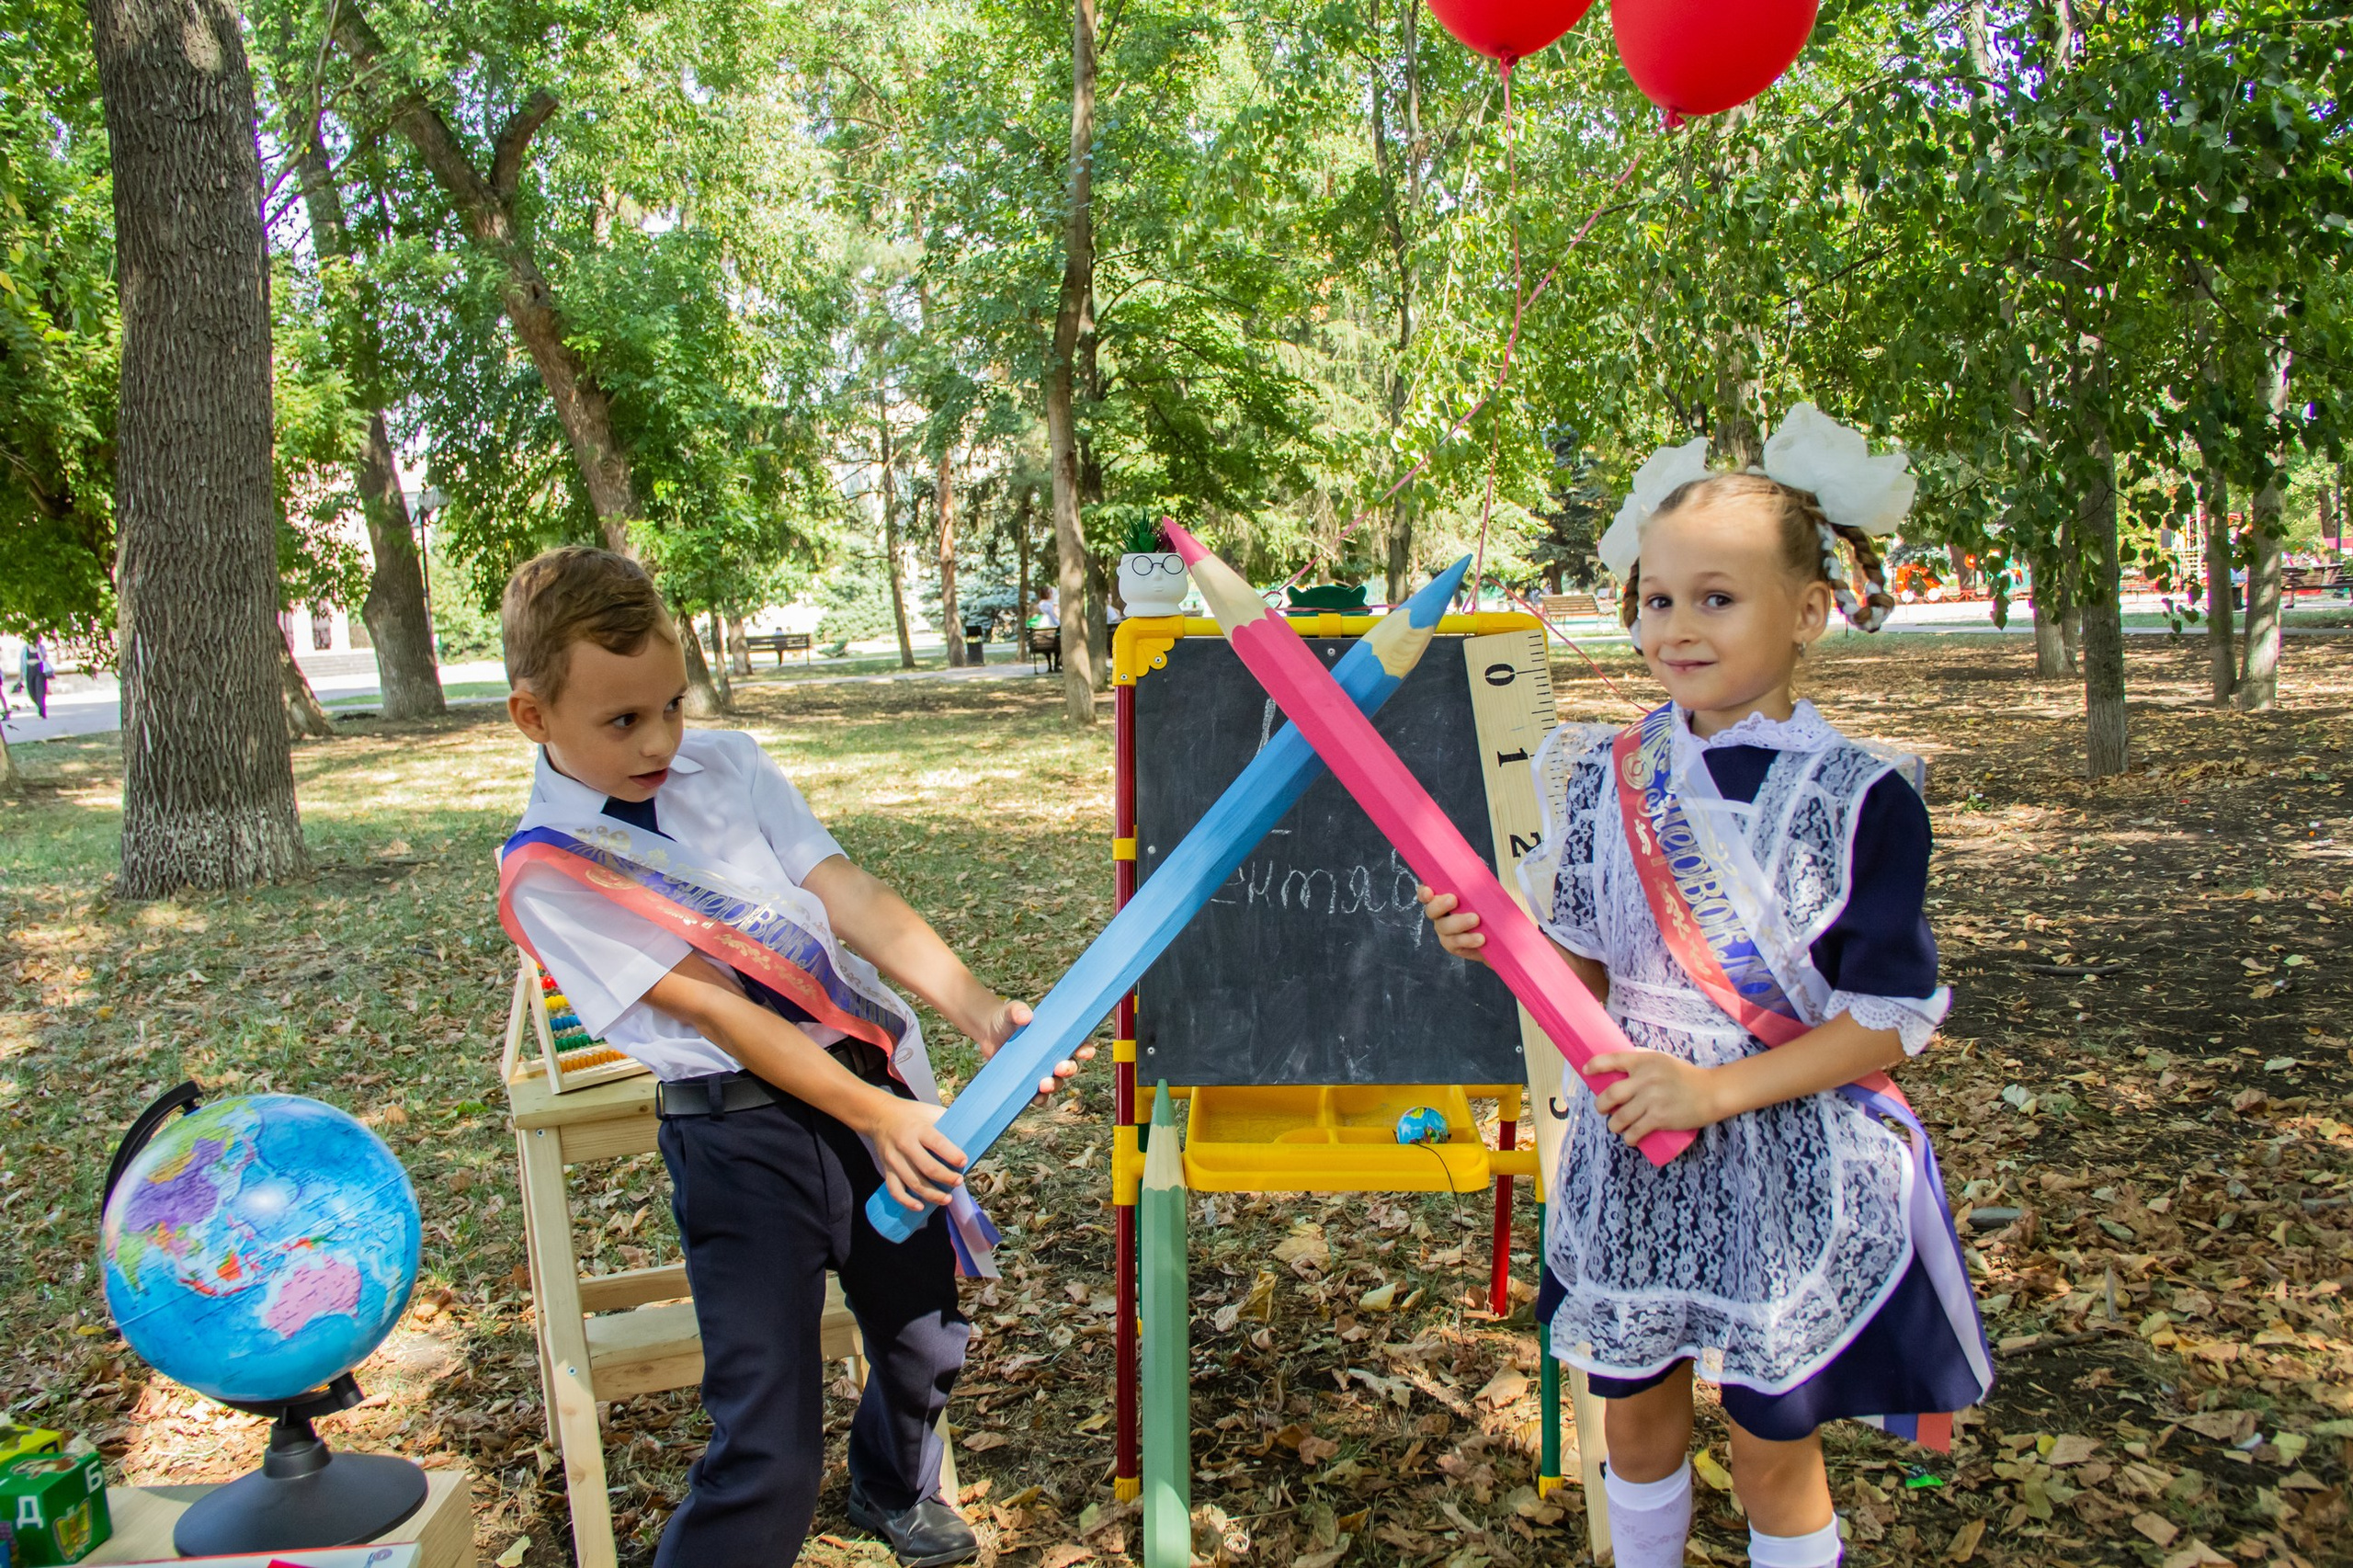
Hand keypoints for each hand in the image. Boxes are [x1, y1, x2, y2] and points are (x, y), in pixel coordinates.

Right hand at [867, 1094, 968, 1211]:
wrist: (880, 1116)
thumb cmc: (913, 1115)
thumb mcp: (931, 1112)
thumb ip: (948, 1125)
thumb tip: (973, 1137)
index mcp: (919, 1129)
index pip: (937, 1143)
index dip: (952, 1154)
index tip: (964, 1161)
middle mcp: (905, 1144)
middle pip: (927, 1167)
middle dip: (946, 1178)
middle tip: (959, 1182)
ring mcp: (894, 1159)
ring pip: (913, 1182)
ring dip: (931, 1194)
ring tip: (947, 1199)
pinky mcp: (887, 1169)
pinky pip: (895, 1189)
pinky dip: (906, 1201)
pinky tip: (920, 1207)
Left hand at [970, 995, 1093, 1103]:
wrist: (988, 1033)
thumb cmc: (1006, 1019)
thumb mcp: (1011, 1011)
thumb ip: (1018, 1010)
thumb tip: (1026, 1016)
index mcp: (1058, 1037)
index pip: (1079, 1044)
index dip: (1086, 1049)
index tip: (1085, 1052)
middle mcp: (1053, 1056)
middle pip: (1070, 1066)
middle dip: (1069, 1069)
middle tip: (1060, 1067)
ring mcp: (1041, 1071)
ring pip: (1056, 1083)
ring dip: (1054, 1086)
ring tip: (1043, 1084)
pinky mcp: (1027, 1083)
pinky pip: (1039, 1096)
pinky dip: (1040, 1099)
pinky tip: (1035, 1098)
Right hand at [1416, 884, 1487, 964]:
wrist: (1500, 935)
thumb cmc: (1490, 908)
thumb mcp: (1485, 893)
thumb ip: (1478, 885)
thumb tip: (1482, 876)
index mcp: (1443, 898)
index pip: (1426, 893)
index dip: (1424, 892)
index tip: (1429, 891)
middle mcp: (1439, 915)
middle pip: (1431, 910)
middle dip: (1440, 904)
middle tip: (1454, 900)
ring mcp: (1445, 932)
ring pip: (1445, 927)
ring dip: (1459, 922)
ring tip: (1476, 919)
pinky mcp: (1454, 946)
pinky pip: (1457, 943)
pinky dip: (1468, 939)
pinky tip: (1480, 938)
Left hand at [1588, 1050, 1726, 1146]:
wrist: (1712, 1092)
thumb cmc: (1686, 1076)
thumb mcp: (1662, 1060)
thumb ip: (1642, 1061)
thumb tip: (1617, 1067)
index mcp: (1645, 1061)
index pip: (1612, 1059)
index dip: (1595, 1065)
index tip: (1586, 1071)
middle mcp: (1646, 1078)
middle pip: (1611, 1094)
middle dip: (1601, 1105)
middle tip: (1602, 1109)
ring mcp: (1652, 1099)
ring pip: (1620, 1117)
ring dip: (1613, 1125)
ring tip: (1615, 1126)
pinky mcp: (1660, 1118)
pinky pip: (1635, 1131)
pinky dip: (1629, 1138)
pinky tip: (1629, 1138)